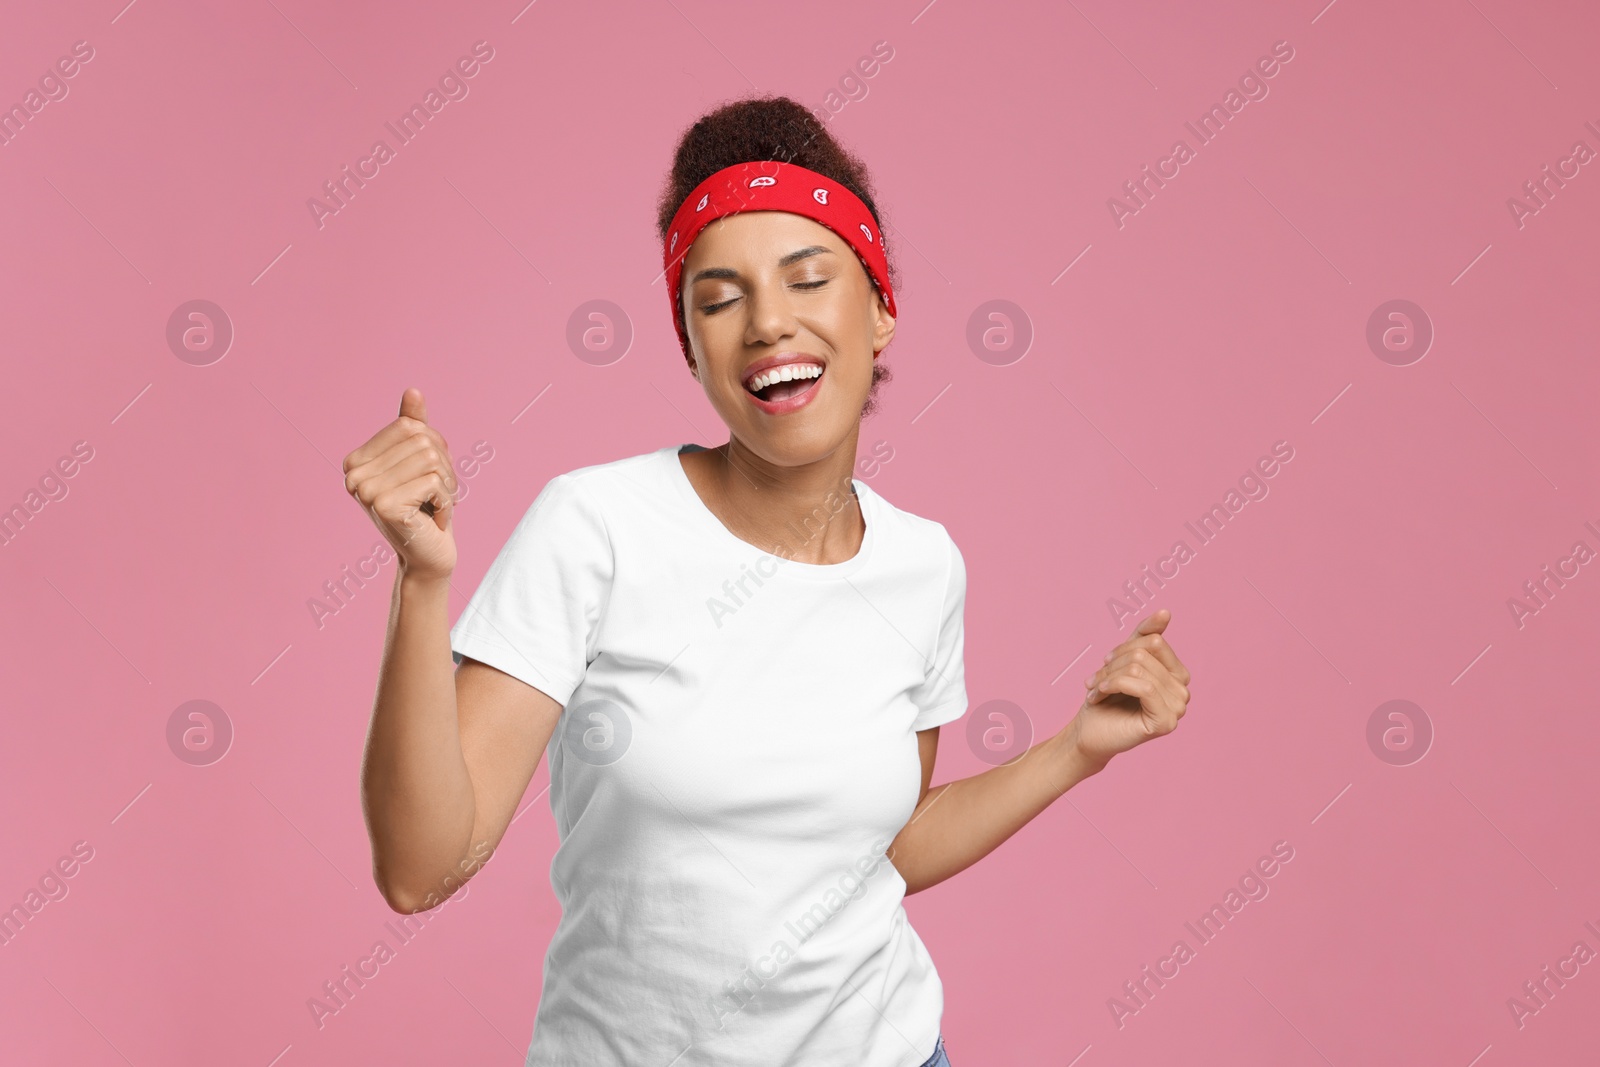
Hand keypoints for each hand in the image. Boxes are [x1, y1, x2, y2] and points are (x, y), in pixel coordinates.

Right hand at [341, 388, 458, 581]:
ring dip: (446, 485)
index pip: (409, 426)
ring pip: (431, 459)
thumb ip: (413, 428)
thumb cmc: (425, 508)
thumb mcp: (420, 463)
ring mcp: (366, 490)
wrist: (428, 556)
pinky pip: (435, 482)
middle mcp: (354, 474)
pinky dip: (447, 502)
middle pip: (422, 441)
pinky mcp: (385, 506)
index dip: (434, 446)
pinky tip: (434, 520)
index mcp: (356, 460)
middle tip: (435, 496)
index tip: (429, 476)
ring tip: (435, 506)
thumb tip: (413, 390)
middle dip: (443, 467)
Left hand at [1062, 609, 1190, 770]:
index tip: (1105, 662)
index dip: (1124, 648)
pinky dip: (1115, 685)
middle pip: (1145, 653)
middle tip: (1095, 679)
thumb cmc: (1106, 698)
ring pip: (1139, 668)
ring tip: (1095, 689)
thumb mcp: (1123, 659)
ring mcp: (1178, 708)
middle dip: (1113, 664)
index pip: (1155, 640)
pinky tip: (1100, 694)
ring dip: (1108, 676)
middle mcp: (1183, 690)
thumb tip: (1165, 612)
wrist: (1089, 733)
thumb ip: (1144, 636)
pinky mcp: (1166, 722)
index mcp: (1177, 674)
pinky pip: (1143, 687)